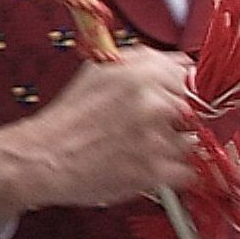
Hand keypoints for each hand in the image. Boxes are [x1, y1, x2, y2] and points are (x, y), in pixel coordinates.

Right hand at [0, 46, 193, 227]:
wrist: (42, 158)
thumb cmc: (67, 119)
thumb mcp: (99, 72)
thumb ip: (143, 64)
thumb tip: (180, 65)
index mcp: (140, 73)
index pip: (192, 76)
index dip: (182, 91)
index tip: (175, 103)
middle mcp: (152, 103)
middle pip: (197, 110)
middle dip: (179, 121)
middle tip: (150, 130)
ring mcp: (155, 138)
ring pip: (192, 143)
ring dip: (173, 149)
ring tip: (141, 150)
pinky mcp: (155, 172)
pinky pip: (187, 173)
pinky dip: (170, 175)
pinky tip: (145, 168)